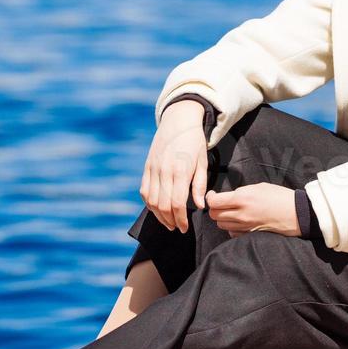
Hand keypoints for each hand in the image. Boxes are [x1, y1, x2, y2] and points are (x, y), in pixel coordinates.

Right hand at [141, 100, 209, 232]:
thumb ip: (199, 185)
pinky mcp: (147, 167)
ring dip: (159, 215)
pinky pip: (144, 191)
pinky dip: (149, 203)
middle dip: (170, 221)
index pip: (177, 203)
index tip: (185, 228)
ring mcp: (153, 169)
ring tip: (168, 222)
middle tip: (178, 228)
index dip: (181, 219)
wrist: (179, 120)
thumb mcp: (203, 162)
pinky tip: (157, 209)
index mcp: (180, 170)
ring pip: (151, 201)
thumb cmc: (195, 142)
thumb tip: (200, 206)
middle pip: (163, 205)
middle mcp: (164, 171)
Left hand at [206, 183, 298, 236]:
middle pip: (214, 215)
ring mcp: (245, 226)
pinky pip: (232, 233)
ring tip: (230, 212)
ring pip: (221, 225)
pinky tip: (238, 221)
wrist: (296, 213)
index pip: (214, 202)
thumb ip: (241, 192)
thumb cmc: (280, 196)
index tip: (213, 195)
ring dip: (222, 218)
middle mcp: (241, 214)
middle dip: (214, 208)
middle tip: (220, 203)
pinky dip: (231, 228)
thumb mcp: (259, 187)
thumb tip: (229, 197)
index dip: (210, 197)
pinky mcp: (250, 234)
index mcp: (242, 198)